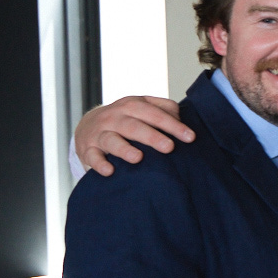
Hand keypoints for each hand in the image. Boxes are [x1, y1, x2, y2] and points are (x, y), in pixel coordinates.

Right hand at [75, 96, 193, 175]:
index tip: (190, 137)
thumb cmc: (126, 119)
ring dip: (124, 149)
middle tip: (169, 147)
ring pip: (112, 140)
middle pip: (134, 126)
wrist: (88, 126)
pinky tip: (110, 171)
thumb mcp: (144, 109)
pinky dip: (99, 164)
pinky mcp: (87, 150)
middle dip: (152, 137)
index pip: (154, 113)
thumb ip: (165, 110)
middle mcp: (114, 117)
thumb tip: (182, 120)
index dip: (172, 125)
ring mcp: (99, 134)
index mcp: (132, 105)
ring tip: (138, 158)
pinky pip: (93, 157)